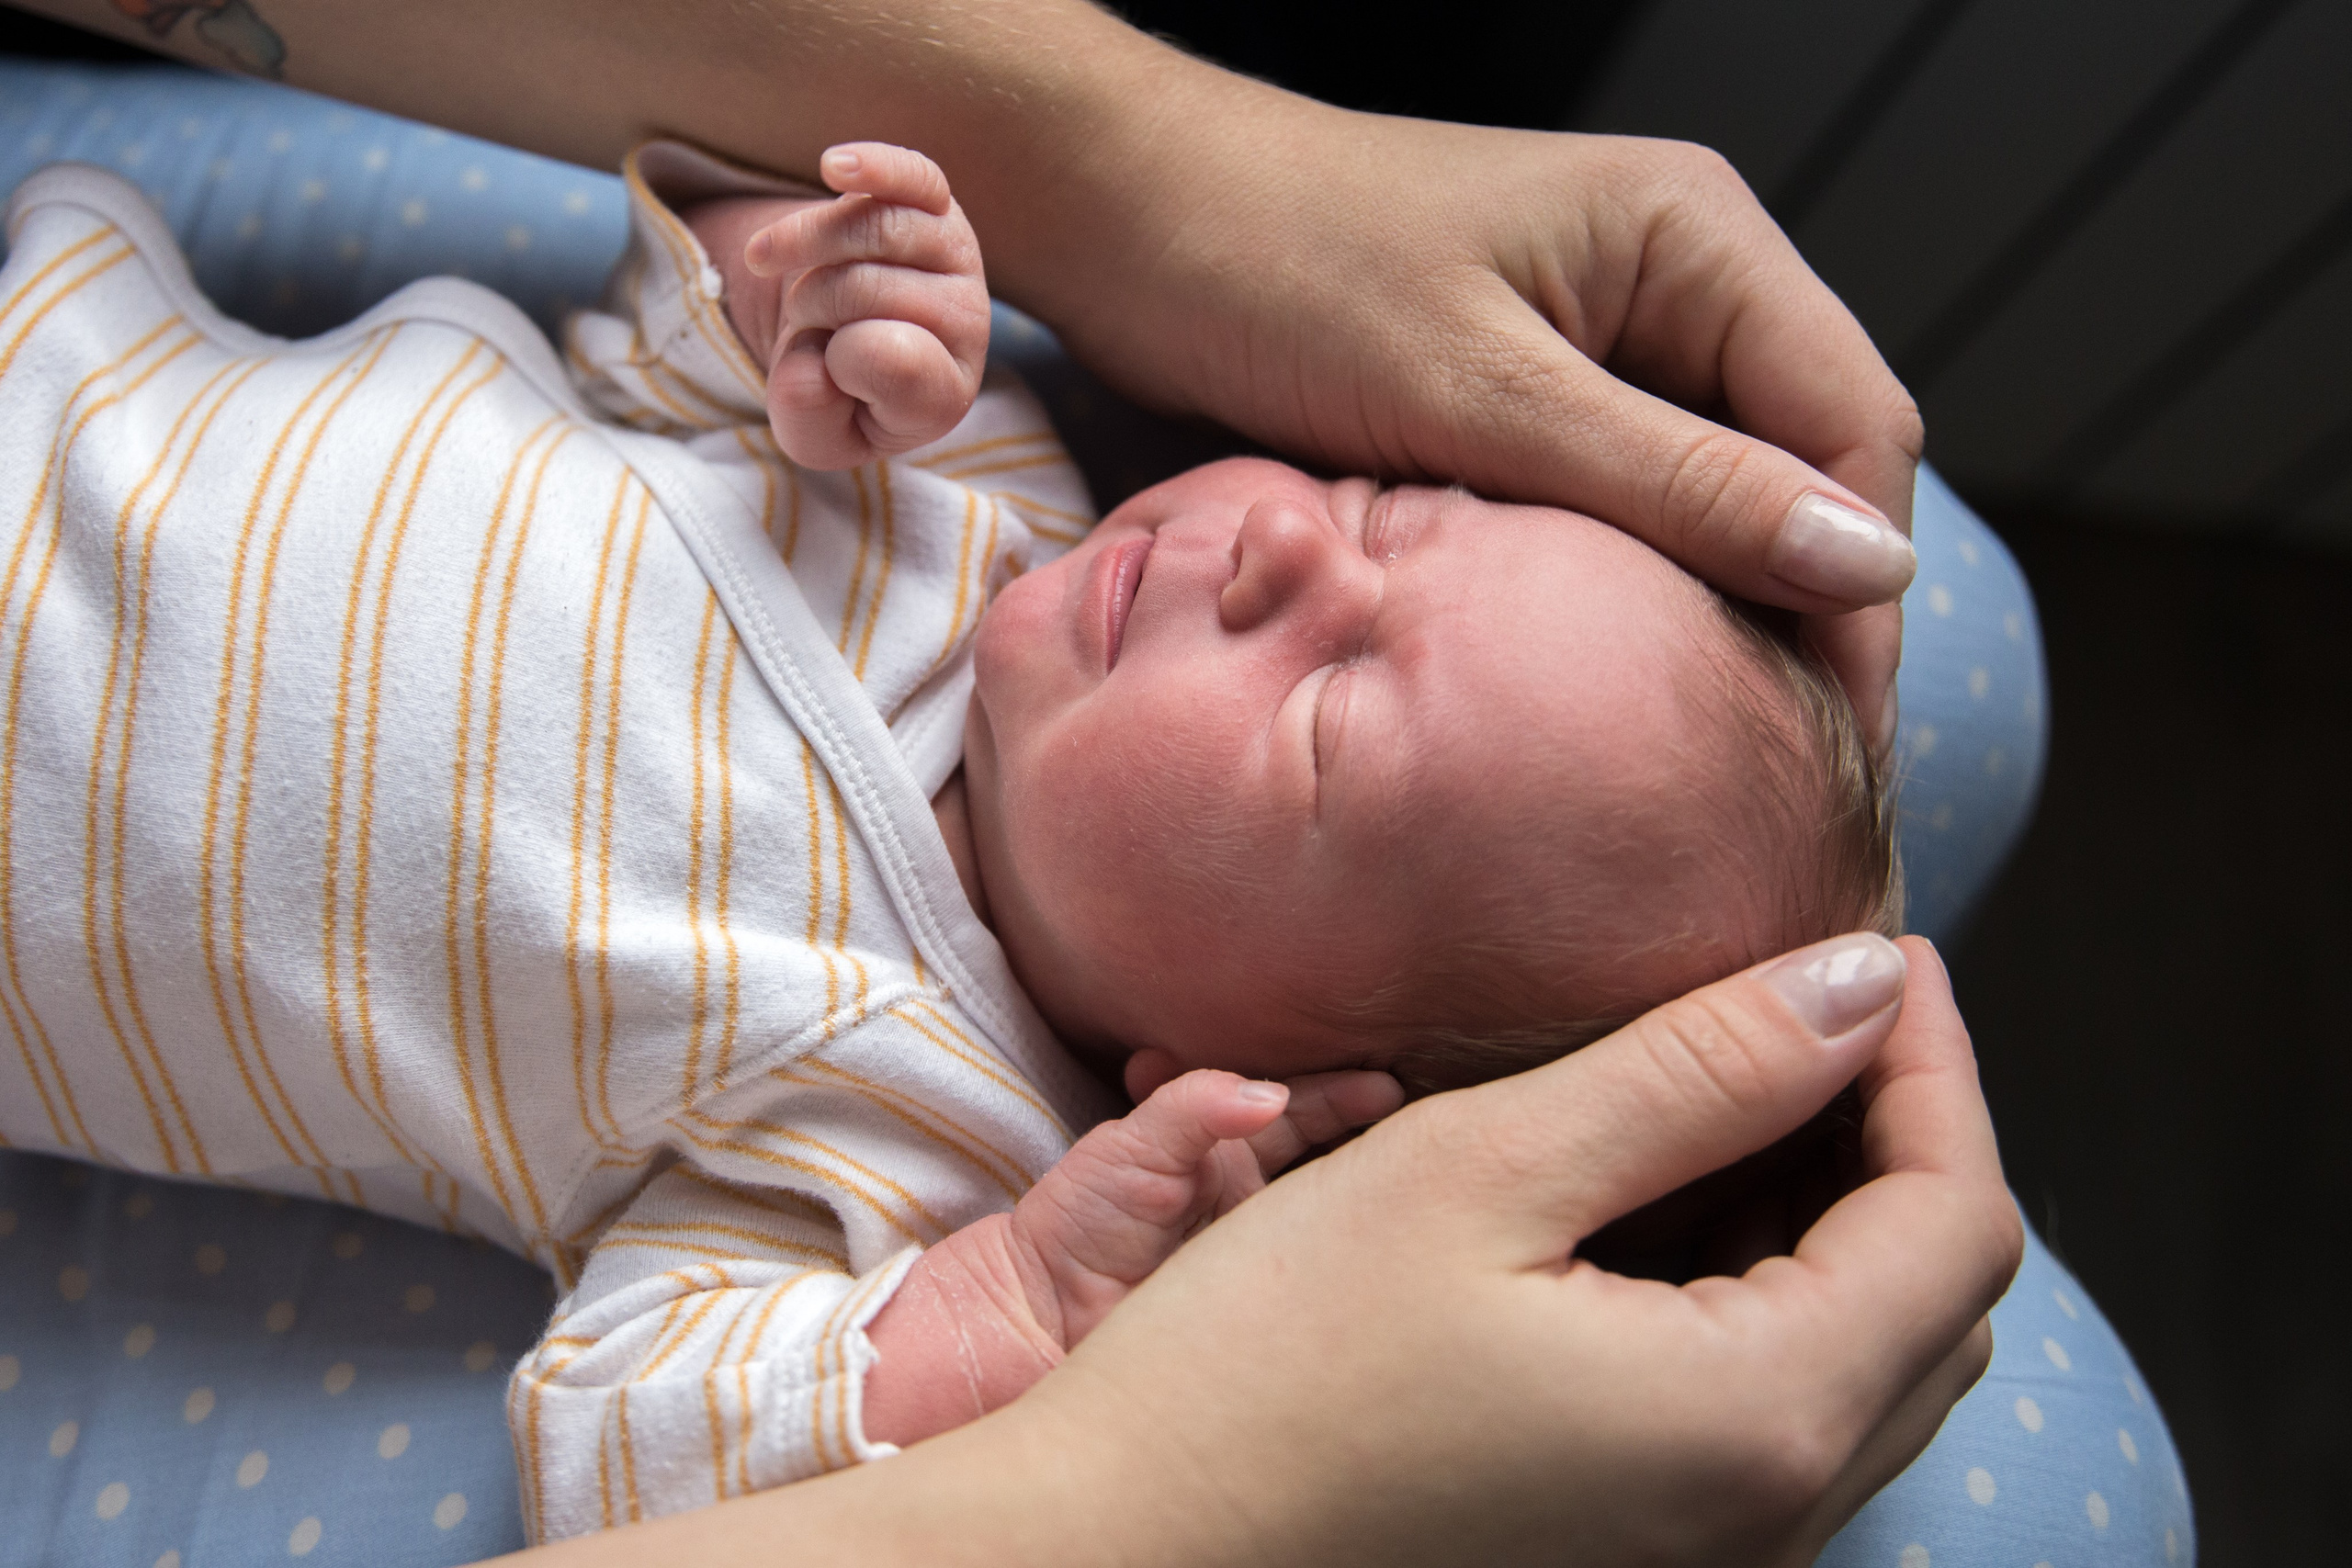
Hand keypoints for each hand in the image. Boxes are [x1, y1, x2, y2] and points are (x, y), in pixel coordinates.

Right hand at [487, 933, 2015, 1567]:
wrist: (1127, 1551)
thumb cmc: (1267, 1366)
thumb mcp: (1479, 1172)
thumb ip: (1696, 1072)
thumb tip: (1863, 982)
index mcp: (1761, 1417)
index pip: (1959, 1216)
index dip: (1933, 1060)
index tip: (1872, 947)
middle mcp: (1772, 1512)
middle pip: (1932, 1295)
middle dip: (1890, 1129)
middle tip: (1796, 1006)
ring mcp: (1710, 1549)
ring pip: (1860, 1356)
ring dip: (1822, 1208)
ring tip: (1716, 1085)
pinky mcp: (1639, 1552)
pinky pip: (1768, 1409)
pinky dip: (1751, 1290)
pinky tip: (1644, 1207)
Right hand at [739, 141, 988, 468]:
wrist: (843, 333)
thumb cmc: (832, 391)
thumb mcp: (815, 432)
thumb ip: (810, 418)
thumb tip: (811, 368)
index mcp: (945, 393)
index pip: (898, 364)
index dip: (842, 363)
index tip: (829, 371)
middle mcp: (968, 324)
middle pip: (870, 290)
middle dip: (812, 306)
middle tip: (805, 325)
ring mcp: (958, 258)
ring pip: (874, 230)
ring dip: (807, 248)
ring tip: (794, 274)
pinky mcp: (939, 204)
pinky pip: (915, 176)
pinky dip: (874, 167)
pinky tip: (834, 168)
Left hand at [860, 1065, 1400, 1446]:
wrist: (1033, 1324)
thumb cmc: (1073, 1224)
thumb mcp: (1127, 1145)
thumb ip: (1191, 1108)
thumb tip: (1268, 1094)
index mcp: (1227, 1156)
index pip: (1299, 1113)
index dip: (1342, 1096)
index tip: (1386, 1087)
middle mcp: (1259, 1208)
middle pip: (1335, 1165)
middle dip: (1377, 1141)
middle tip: (1415, 1126)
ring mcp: (1269, 1263)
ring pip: (1337, 1224)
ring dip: (1370, 1199)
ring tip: (1411, 1180)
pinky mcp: (1269, 1320)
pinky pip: (1321, 1293)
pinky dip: (1352, 1268)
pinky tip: (1378, 1254)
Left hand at [1011, 93, 1921, 751]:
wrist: (1130, 216)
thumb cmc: (1279, 265)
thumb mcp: (1480, 395)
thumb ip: (1675, 483)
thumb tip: (1866, 566)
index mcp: (1696, 236)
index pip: (1854, 425)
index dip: (1860, 586)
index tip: (1833, 735)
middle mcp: (1676, 275)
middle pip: (1803, 463)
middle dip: (1800, 609)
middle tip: (1766, 769)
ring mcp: (1606, 333)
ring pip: (1717, 492)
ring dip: (1712, 604)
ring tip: (1697, 741)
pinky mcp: (1536, 386)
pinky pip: (1626, 495)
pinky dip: (1624, 580)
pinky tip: (1605, 668)